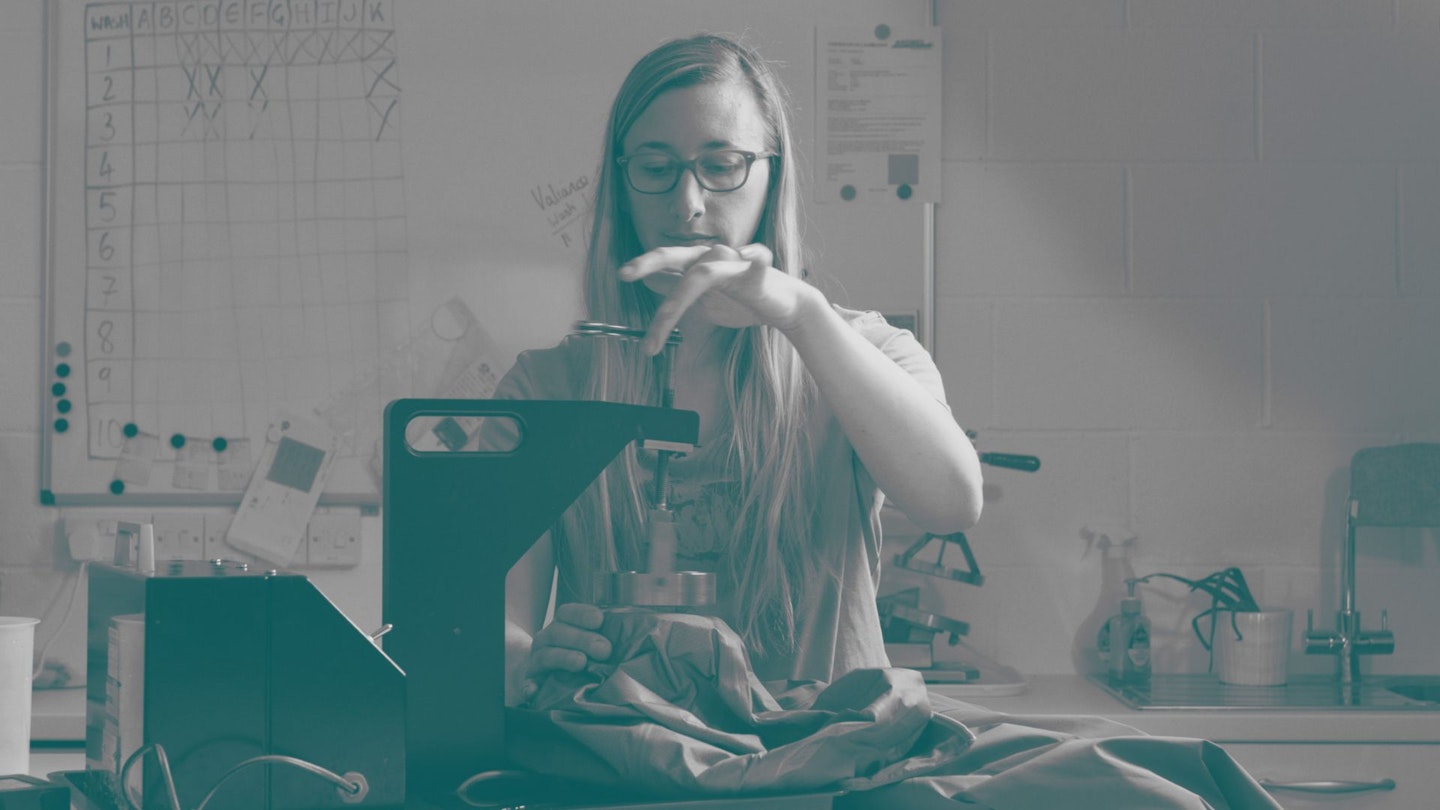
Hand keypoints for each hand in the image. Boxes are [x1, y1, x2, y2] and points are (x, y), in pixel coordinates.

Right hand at [522, 602, 611, 698]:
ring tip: (581, 662)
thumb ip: (610, 638)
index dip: (582, 614)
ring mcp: (537, 662)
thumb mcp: (590, 644)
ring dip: (563, 657)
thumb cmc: (575, 657)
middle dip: (582, 638)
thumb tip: (649, 630)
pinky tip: (536, 691)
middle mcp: (547, 641)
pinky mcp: (529, 684)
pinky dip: (530, 687)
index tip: (599, 620)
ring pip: (546, 655)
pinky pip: (527, 684)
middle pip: (559, 632)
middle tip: (604, 649)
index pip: (567, 612)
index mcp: (562, 626)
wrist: (541, 678)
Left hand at [618, 243, 815, 353]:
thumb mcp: (703, 298)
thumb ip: (677, 287)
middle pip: (677, 256)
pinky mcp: (759, 275)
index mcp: (698, 263)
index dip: (644, 264)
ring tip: (659, 330)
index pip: (667, 260)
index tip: (620, 275)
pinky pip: (759, 261)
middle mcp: (714, 258)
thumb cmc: (743, 299)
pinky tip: (753, 255)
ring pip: (702, 274)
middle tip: (624, 274)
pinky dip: (756, 256)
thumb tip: (648, 280)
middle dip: (650, 262)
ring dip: (677, 302)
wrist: (784, 306)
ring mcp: (736, 264)